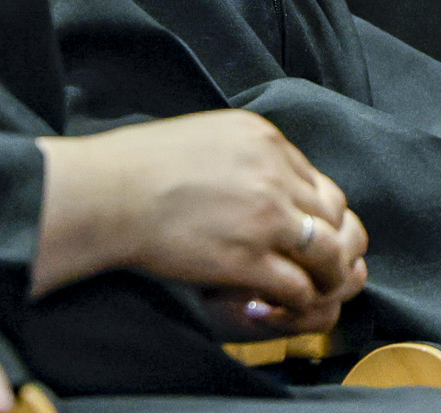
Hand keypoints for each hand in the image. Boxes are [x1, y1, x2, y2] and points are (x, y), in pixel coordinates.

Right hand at [34, 110, 367, 333]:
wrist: (108, 193)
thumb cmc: (139, 165)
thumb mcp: (206, 136)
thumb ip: (245, 154)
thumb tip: (262, 180)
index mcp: (264, 139)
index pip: (317, 181)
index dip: (313, 214)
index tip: (298, 234)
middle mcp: (274, 174)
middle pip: (332, 217)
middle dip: (326, 246)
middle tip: (311, 268)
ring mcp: (266, 218)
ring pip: (328, 254)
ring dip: (322, 277)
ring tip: (305, 290)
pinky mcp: (250, 259)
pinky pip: (299, 288)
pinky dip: (295, 303)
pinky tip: (275, 305)